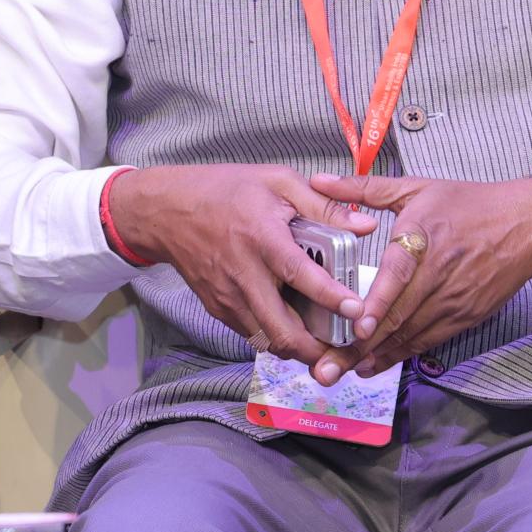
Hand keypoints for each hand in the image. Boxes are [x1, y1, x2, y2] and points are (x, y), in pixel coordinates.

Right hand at [106, 164, 378, 366]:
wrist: (165, 210)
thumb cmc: (224, 190)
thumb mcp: (277, 181)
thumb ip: (323, 205)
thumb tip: (366, 227)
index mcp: (261, 238)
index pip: (300, 275)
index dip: (330, 297)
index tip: (356, 311)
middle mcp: (243, 274)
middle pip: (281, 329)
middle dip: (317, 348)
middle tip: (346, 348)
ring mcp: (227, 297)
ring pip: (267, 341)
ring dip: (298, 350)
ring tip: (327, 347)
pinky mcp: (218, 308)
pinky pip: (252, 335)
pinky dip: (276, 340)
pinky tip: (296, 331)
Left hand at [307, 173, 531, 374]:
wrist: (529, 224)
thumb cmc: (469, 202)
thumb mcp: (417, 187)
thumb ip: (363, 187)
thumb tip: (317, 181)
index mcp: (423, 238)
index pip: (398, 275)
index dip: (378, 303)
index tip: (357, 326)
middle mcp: (438, 274)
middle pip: (397, 316)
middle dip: (360, 344)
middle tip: (327, 366)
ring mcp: (453, 300)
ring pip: (409, 334)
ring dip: (375, 355)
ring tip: (341, 372)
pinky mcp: (465, 316)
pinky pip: (427, 340)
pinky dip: (400, 354)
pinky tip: (374, 364)